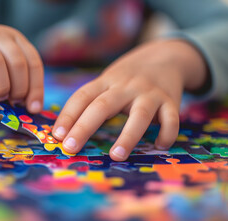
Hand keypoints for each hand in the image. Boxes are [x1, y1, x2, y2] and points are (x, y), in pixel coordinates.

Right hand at [0, 24, 43, 112]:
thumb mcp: (8, 63)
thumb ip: (20, 81)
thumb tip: (31, 108)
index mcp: (16, 39)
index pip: (33, 62)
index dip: (36, 88)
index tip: (33, 108)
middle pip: (17, 62)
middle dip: (20, 88)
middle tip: (15, 102)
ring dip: (2, 87)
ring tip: (1, 100)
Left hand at [52, 40, 207, 160]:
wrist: (165, 57)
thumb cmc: (128, 78)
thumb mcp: (108, 82)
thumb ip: (92, 102)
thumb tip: (65, 132)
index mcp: (106, 82)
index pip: (82, 97)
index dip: (67, 115)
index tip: (56, 136)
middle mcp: (125, 86)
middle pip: (102, 106)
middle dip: (84, 128)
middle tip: (70, 148)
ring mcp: (149, 93)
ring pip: (139, 115)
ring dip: (127, 136)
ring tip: (116, 155)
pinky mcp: (170, 100)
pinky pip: (171, 119)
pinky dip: (166, 133)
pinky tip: (159, 145)